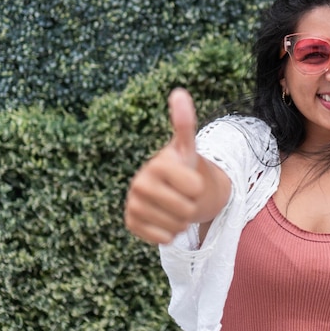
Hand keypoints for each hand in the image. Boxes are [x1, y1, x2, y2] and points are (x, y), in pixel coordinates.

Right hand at [125, 88, 203, 243]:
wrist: (174, 190)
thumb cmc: (185, 167)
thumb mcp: (189, 147)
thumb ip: (185, 122)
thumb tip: (179, 92)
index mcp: (157, 164)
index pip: (195, 189)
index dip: (199, 187)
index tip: (189, 177)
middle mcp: (139, 183)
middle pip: (186, 210)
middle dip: (191, 206)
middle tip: (183, 194)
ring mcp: (133, 204)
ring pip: (176, 226)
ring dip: (182, 220)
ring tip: (175, 204)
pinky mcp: (130, 222)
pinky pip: (163, 238)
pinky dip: (169, 233)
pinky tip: (164, 218)